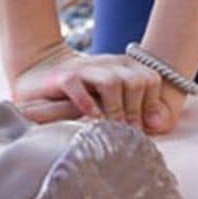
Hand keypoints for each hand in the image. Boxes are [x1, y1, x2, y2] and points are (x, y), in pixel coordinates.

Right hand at [11, 44, 169, 129]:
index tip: (149, 127)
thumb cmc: (81, 94)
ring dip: (116, 109)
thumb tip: (159, 124)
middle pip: (135, 80)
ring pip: (112, 81)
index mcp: (122, 66)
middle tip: (131, 134)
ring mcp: (85, 68)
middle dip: (136, 110)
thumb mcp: (110, 98)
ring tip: (114, 129)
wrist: (38, 76)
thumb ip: (134, 107)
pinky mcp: (63, 76)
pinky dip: (87, 102)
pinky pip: (78, 85)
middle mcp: (107, 64)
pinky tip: (92, 119)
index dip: (153, 103)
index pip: (151, 78)